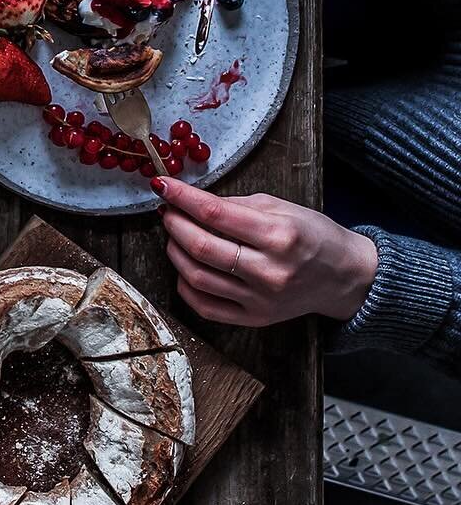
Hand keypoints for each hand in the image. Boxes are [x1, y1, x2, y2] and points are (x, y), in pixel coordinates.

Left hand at [157, 177, 376, 327]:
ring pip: (197, 277)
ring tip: (173, 234)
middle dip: (174, 223)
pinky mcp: (255, 319)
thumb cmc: (313, 235)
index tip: (161, 185)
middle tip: (167, 209)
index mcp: (278, 236)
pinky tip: (185, 266)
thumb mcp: (280, 206)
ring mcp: (260, 300)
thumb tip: (193, 200)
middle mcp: (269, 271)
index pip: (215, 213)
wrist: (344, 277)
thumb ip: (235, 204)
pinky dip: (186, 285)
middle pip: (201, 247)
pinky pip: (205, 306)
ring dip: (174, 251)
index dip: (182, 197)